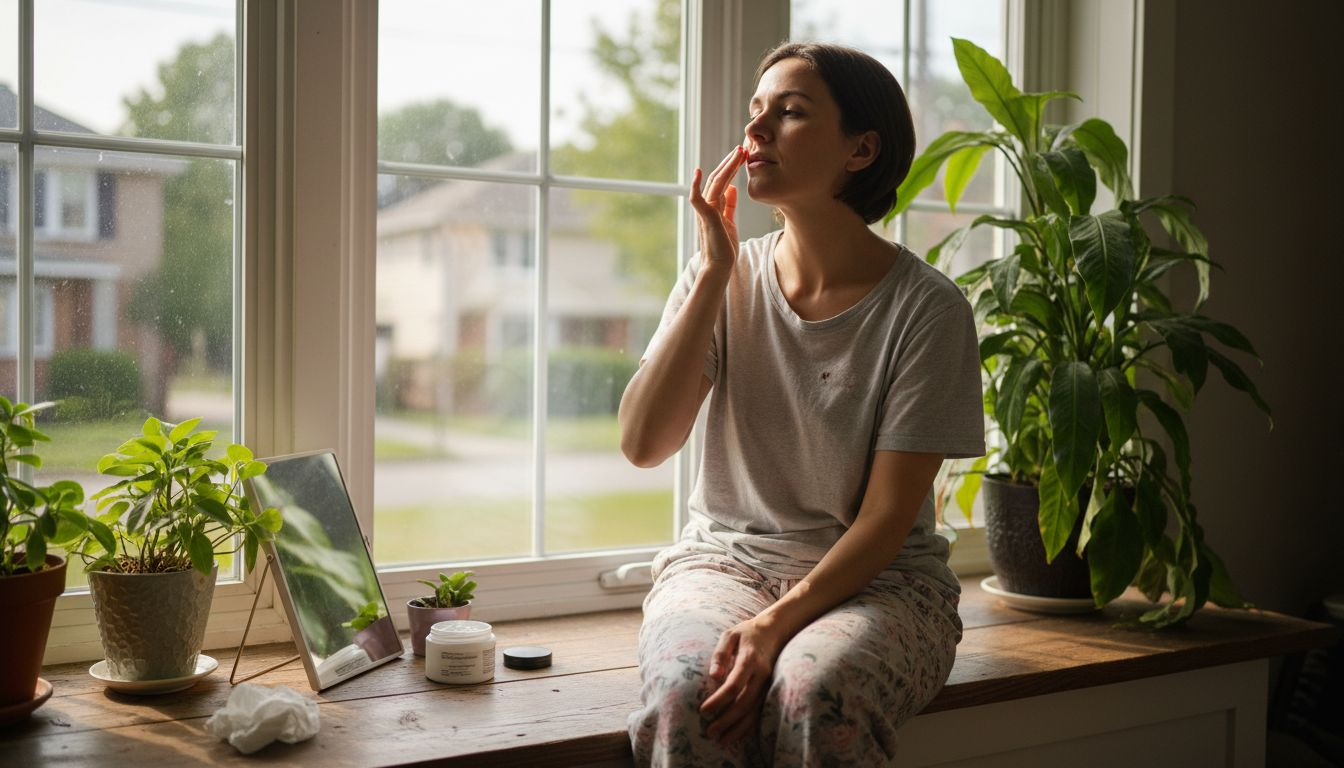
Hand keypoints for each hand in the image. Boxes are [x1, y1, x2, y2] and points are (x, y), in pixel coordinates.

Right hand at [689, 145, 745, 268]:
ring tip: (738, 153)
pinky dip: (695, 185)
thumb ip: (729, 205)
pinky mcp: (705, 218)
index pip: (723, 181)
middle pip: (719, 178)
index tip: (744, 155)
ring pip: (715, 184)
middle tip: (743, 148)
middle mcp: (709, 206)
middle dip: (731, 162)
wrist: (720, 267)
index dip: (732, 167)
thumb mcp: (730, 222)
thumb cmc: (724, 248)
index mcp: (716, 206)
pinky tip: (698, 172)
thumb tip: (733, 188)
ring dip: (726, 167)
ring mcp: (706, 211)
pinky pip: (697, 199)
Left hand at [699, 616, 786, 745]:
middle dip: (727, 720)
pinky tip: (737, 734)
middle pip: (745, 702)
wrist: (774, 631)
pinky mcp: (769, 689)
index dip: (719, 700)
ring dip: (739, 728)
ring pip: (755, 710)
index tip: (703, 710)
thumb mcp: (730, 635)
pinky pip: (760, 711)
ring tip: (722, 740)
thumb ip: (720, 653)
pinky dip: (750, 725)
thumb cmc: (746, 633)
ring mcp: (767, 684)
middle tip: (710, 732)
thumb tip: (713, 675)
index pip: (734, 684)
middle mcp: (761, 674)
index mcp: (750, 659)